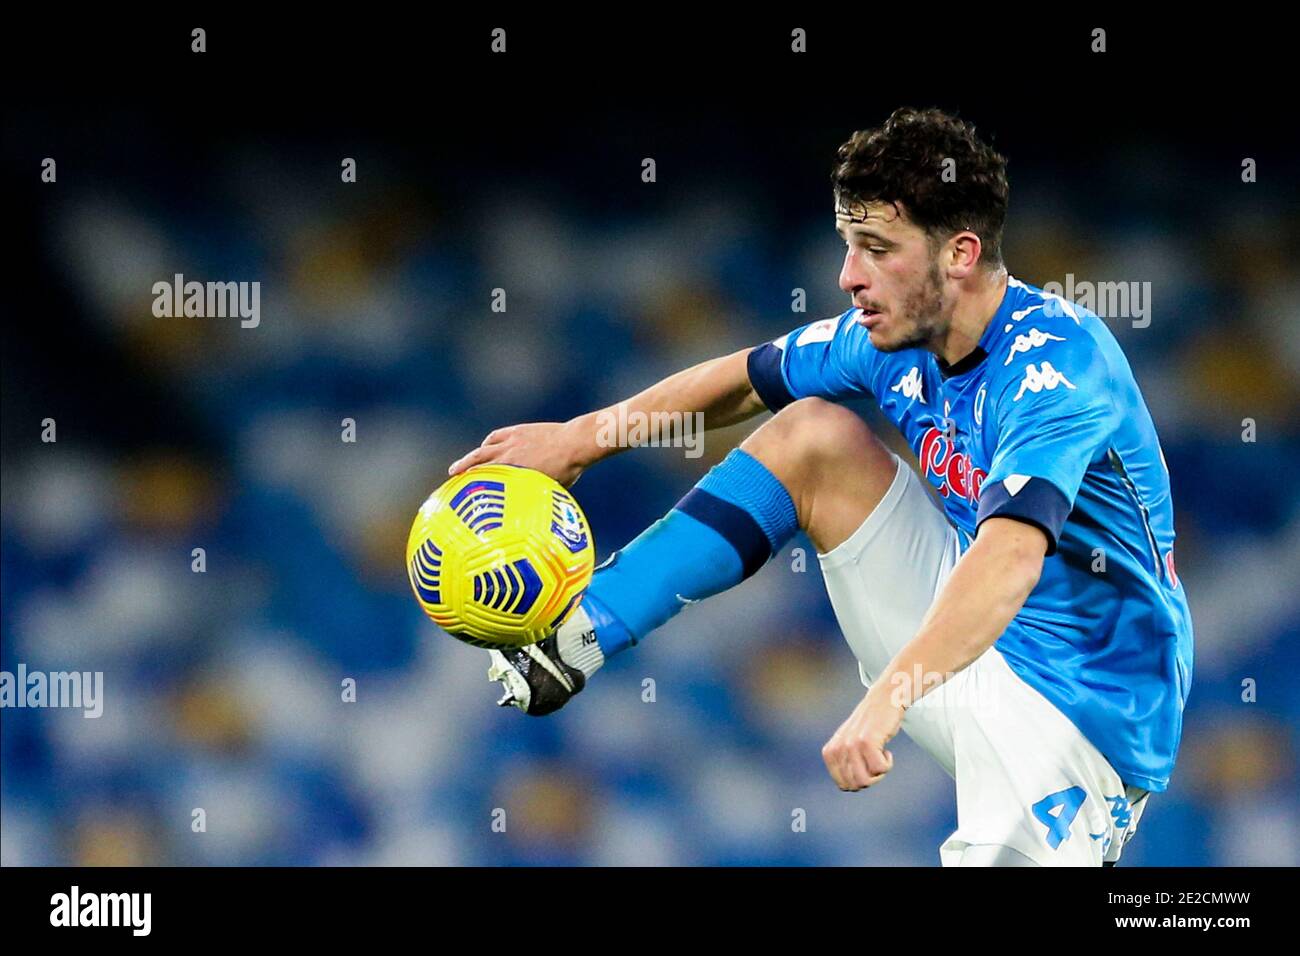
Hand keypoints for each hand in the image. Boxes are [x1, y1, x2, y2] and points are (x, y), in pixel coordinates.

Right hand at [448, 421, 588, 486]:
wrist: (576, 442)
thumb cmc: (568, 469)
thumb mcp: (550, 490)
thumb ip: (537, 496)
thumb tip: (532, 514)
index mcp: (514, 473)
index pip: (486, 481)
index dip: (472, 489)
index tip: (460, 497)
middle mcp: (508, 456)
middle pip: (478, 465)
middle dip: (463, 473)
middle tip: (451, 481)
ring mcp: (511, 441)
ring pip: (483, 450)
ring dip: (468, 459)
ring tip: (457, 467)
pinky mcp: (518, 431)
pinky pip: (496, 437)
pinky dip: (488, 443)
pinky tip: (485, 446)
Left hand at [821, 683, 905, 791]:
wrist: (883, 701)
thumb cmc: (870, 727)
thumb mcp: (850, 745)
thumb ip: (844, 765)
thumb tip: (849, 788)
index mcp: (830, 752)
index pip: (843, 785)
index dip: (859, 781)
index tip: (866, 765)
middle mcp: (837, 749)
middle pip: (856, 785)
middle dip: (870, 779)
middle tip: (876, 762)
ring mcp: (851, 745)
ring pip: (866, 780)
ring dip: (879, 773)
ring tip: (880, 756)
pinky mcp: (866, 742)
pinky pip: (880, 769)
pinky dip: (888, 764)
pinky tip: (887, 750)